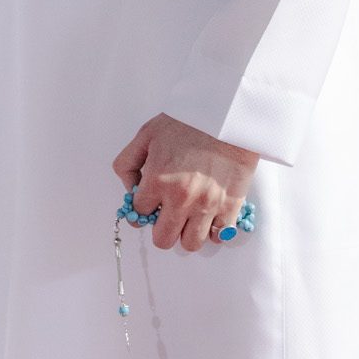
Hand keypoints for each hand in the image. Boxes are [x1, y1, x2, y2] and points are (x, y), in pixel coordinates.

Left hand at [112, 114, 258, 253]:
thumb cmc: (187, 122)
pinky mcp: (231, 206)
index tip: (147, 204)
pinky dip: (212, 231)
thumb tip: (130, 190)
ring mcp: (208, 205)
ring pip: (190, 243)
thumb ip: (127, 163)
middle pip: (163, 238)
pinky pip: (219, 236)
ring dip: (185, 233)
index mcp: (158, 179)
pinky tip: (208, 216)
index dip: (141, 209)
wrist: (226, 115)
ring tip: (187, 217)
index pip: (140, 213)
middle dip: (160, 228)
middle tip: (165, 215)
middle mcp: (181, 198)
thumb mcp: (146, 134)